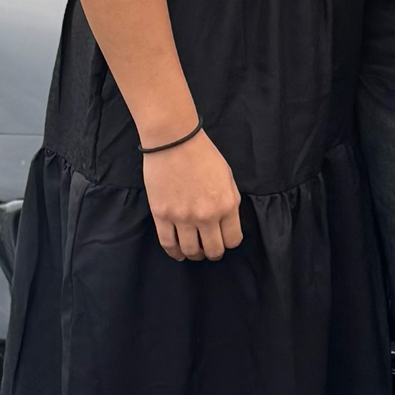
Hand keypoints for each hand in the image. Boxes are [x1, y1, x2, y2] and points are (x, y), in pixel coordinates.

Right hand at [143, 132, 242, 260]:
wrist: (174, 140)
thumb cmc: (202, 154)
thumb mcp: (227, 178)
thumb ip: (229, 203)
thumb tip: (227, 223)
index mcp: (227, 205)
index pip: (232, 240)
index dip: (228, 243)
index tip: (223, 240)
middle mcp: (207, 215)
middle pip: (213, 250)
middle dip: (212, 253)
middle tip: (208, 249)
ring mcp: (183, 217)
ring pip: (190, 251)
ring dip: (194, 254)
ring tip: (193, 251)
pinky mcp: (162, 215)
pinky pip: (168, 243)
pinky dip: (174, 252)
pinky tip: (177, 252)